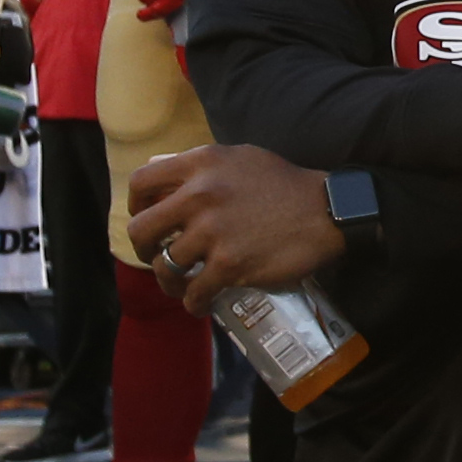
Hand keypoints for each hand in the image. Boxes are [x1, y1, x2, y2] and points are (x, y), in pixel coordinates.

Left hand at [128, 143, 343, 318]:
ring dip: (171, 282)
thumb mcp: (240, 158)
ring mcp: (213, 232)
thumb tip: (161, 168)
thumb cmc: (284, 184)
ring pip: (166, 266)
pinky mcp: (230, 265)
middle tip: (158, 257)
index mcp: (200, 164)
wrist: (326, 211)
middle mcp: (200, 195)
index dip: (136, 206)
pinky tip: (202, 304)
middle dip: (144, 250)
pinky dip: (194, 303)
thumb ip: (200, 164)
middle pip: (142, 230)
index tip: (146, 219)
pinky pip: (195, 292)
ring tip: (183, 287)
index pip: (142, 182)